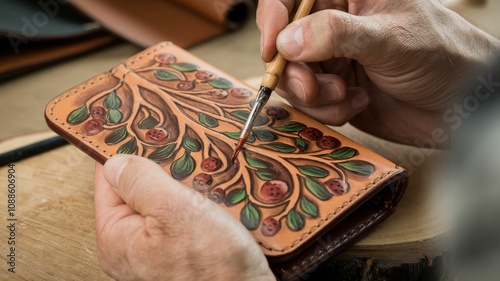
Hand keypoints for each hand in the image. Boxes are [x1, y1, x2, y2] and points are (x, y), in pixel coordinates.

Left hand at [94, 155, 274, 280]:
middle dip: (159, 170)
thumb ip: (140, 181)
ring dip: (180, 185)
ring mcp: (157, 249)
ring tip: (199, 175)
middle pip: (136, 190)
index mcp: (117, 238)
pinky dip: (192, 201)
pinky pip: (180, 215)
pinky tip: (208, 195)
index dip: (123, 154)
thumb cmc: (214, 266)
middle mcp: (132, 247)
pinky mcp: (181, 250)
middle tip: (178, 153)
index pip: (108, 182)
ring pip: (162, 200)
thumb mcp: (174, 210)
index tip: (137, 132)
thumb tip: (115, 161)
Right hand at [257, 0, 499, 145]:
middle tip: (312, 88)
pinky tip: (355, 104)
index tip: (273, 49)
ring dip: (312, 95)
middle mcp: (333, 26)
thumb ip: (337, 34)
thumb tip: (288, 40)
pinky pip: (308, 102)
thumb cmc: (439, 54)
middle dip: (294, 71)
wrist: (458, 104)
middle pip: (284, 43)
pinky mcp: (333, 90)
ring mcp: (332, 58)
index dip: (274, 18)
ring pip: (292, 77)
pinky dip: (326, 110)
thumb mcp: (389, 38)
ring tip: (345, 96)